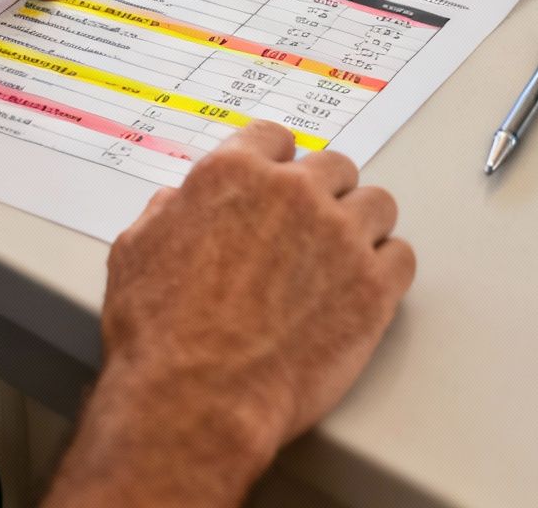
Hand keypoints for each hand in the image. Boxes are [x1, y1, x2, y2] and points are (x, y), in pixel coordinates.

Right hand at [78, 121, 416, 497]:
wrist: (196, 398)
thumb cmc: (160, 335)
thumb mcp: (136, 252)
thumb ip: (166, 212)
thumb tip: (178, 203)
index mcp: (234, 174)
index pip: (274, 139)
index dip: (276, 164)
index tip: (281, 183)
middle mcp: (293, 193)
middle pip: (335, 168)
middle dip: (324, 195)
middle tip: (312, 231)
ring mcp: (339, 237)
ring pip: (378, 204)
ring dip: (362, 227)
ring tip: (344, 260)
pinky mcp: (373, 287)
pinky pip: (402, 257)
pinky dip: (387, 271)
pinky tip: (366, 290)